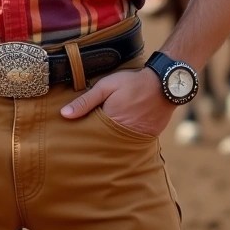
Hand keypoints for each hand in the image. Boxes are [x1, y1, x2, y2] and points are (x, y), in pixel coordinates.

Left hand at [60, 68, 174, 136]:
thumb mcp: (105, 87)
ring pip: (118, 145)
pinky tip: (120, 136)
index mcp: (109, 124)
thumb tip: (64, 115)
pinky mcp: (148, 138)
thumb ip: (85, 101)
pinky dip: (125, 140)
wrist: (165, 84)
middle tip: (84, 144)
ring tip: (102, 141)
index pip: (91, 136)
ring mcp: (137, 139)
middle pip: (103, 144)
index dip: (83, 136)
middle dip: (95, 143)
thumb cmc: (132, 83)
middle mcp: (122, 136)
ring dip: (111, 143)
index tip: (73, 138)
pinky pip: (132, 143)